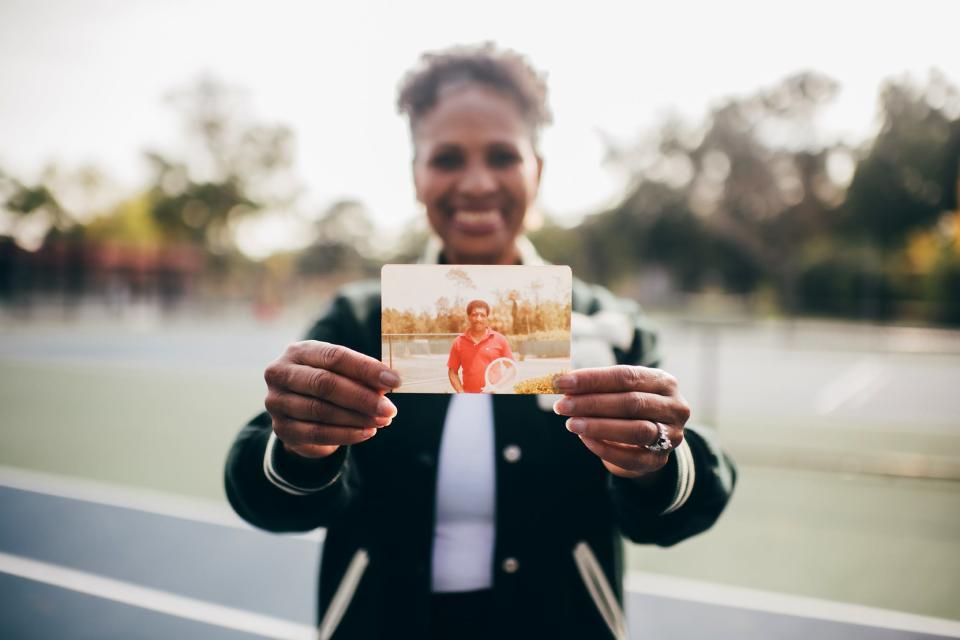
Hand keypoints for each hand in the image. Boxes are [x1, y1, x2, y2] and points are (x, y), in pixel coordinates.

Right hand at [263, 341, 400, 458]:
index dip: (366, 369)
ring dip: (357, 418)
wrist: (297, 410)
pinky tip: (367, 433)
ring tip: (382, 421)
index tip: (394, 381)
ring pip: (321, 411)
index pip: (335, 357)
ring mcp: (277, 402)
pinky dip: (346, 435)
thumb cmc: (325, 383)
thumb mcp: (340, 372)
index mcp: (298, 351)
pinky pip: (317, 433)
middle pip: (325, 384)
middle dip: (362, 397)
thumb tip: (388, 383)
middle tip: (389, 408)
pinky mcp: (281, 428)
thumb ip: (360, 376)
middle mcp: (281, 373)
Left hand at [552, 366, 689, 478]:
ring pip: (635, 430)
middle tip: (562, 405)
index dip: (592, 379)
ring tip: (571, 424)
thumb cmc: (629, 408)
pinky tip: (585, 440)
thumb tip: (563, 383)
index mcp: (663, 381)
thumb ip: (597, 387)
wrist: (649, 442)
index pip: (626, 376)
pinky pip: (631, 457)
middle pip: (631, 402)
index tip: (562, 382)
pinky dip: (605, 449)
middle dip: (592, 403)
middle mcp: (674, 407)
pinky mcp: (660, 461)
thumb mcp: (620, 392)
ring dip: (598, 426)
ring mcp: (671, 436)